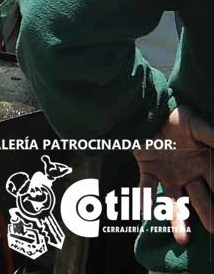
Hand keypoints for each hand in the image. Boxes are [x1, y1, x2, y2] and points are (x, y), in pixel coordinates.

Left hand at [133, 106, 213, 243]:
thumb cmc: (176, 117)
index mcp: (204, 164)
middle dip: (206, 214)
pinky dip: (144, 197)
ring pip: (174, 201)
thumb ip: (213, 137)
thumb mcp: (198, 126)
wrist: (149, 110)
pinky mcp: (148, 169)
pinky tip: (143, 210)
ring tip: (182, 240)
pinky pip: (146, 186)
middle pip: (199, 198)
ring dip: (177, 219)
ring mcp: (168, 174)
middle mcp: (188, 174)